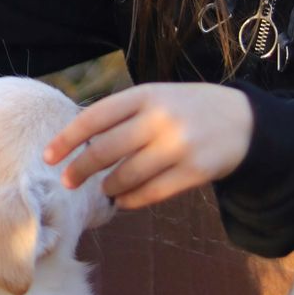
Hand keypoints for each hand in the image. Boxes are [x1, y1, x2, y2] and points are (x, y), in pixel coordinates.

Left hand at [43, 83, 253, 209]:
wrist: (244, 121)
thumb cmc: (188, 108)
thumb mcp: (158, 96)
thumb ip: (123, 114)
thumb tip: (79, 142)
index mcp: (147, 94)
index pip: (96, 117)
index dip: (68, 139)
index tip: (49, 156)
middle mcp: (160, 118)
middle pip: (106, 150)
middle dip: (80, 170)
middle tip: (68, 181)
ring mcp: (179, 146)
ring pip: (126, 176)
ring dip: (108, 187)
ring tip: (105, 189)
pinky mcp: (194, 172)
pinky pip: (151, 193)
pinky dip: (131, 200)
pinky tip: (124, 200)